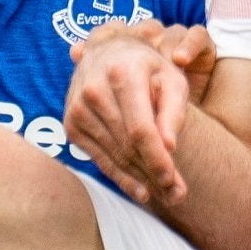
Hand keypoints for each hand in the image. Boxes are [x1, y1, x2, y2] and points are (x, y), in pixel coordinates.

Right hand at [65, 20, 211, 206]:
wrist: (108, 53)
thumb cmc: (148, 68)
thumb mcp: (172, 79)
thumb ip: (174, 111)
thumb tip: (170, 146)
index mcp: (122, 74)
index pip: (140, 129)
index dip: (157, 159)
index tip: (174, 181)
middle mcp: (94, 90)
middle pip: (127, 146)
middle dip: (154, 174)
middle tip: (178, 196)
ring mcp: (78, 108)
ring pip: (115, 156)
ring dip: (142, 181)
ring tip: (167, 195)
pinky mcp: (71, 125)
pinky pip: (99, 159)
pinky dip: (121, 178)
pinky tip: (141, 191)